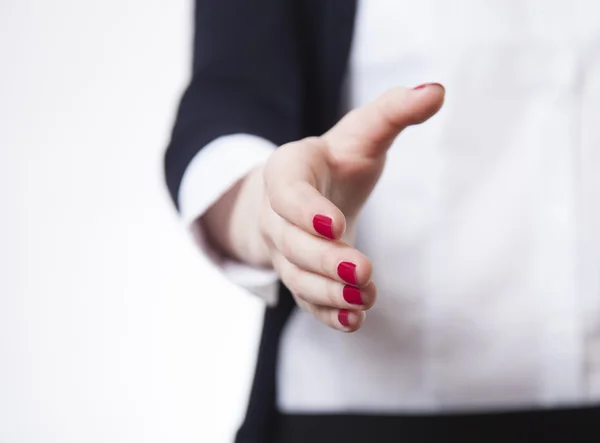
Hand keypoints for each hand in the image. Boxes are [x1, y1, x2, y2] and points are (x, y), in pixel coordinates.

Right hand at [203, 84, 444, 331]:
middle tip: (362, 269)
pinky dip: (328, 313)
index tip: (338, 224)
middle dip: (324, 260)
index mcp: (287, 171)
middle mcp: (278, 215)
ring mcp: (286, 250)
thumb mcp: (362, 132)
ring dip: (328, 292)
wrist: (312, 192)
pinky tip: (354, 320)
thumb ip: (393, 112)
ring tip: (363, 297)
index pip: (287, 193)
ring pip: (297, 277)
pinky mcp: (301, 276)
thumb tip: (436, 90)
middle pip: (291, 243)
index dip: (307, 211)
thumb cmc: (339, 159)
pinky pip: (306, 299)